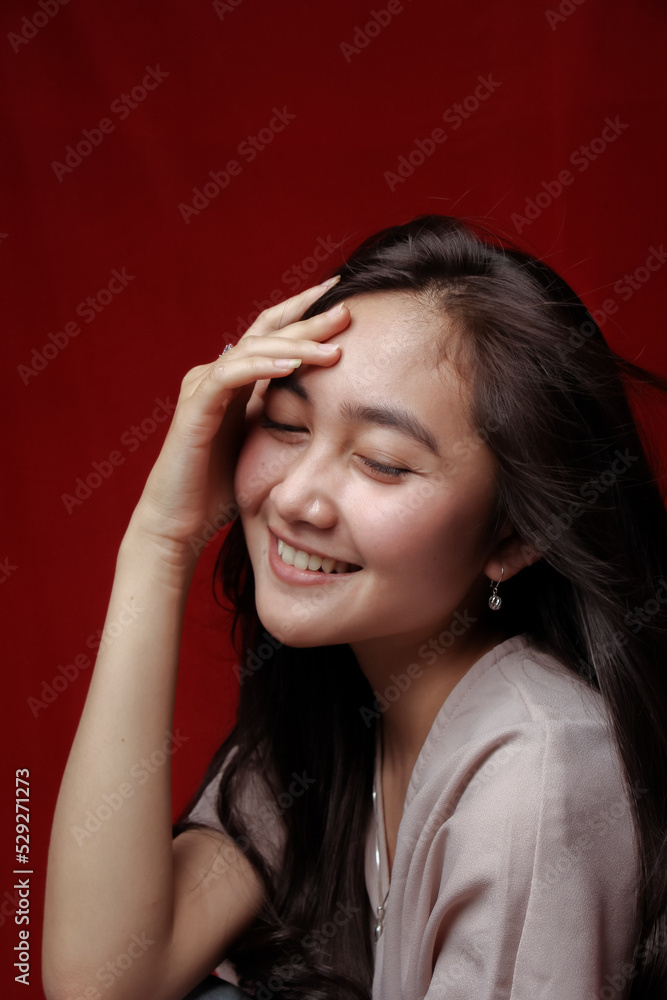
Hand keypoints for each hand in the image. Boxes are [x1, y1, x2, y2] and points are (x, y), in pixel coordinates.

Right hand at [130, 279, 348, 558]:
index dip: (306, 314)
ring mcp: (202, 389)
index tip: (344, 302)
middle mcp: (216, 376)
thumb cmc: (221, 490)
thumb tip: (330, 406)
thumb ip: (283, 417)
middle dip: (308, 319)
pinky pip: (230, 376)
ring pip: (252, 349)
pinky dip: (261, 367)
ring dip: (294, 345)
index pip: (273, 334)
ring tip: (332, 345)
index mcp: (236, 381)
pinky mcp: (194, 409)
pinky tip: (291, 366)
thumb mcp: (264, 444)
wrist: (180, 523)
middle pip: (267, 333)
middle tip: (346, 309)